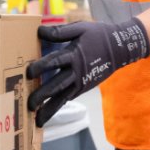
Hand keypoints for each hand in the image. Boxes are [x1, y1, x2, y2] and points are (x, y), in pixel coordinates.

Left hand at [26, 18, 149, 126]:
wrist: (120, 49)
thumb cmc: (98, 35)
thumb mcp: (81, 28)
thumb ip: (60, 32)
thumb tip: (39, 31)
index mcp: (74, 54)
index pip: (55, 62)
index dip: (41, 66)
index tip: (28, 72)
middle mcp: (76, 72)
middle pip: (57, 85)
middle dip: (43, 95)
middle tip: (29, 104)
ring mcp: (80, 83)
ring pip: (62, 98)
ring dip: (49, 109)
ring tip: (37, 120)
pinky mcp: (82, 88)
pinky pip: (67, 99)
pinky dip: (57, 107)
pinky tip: (45, 115)